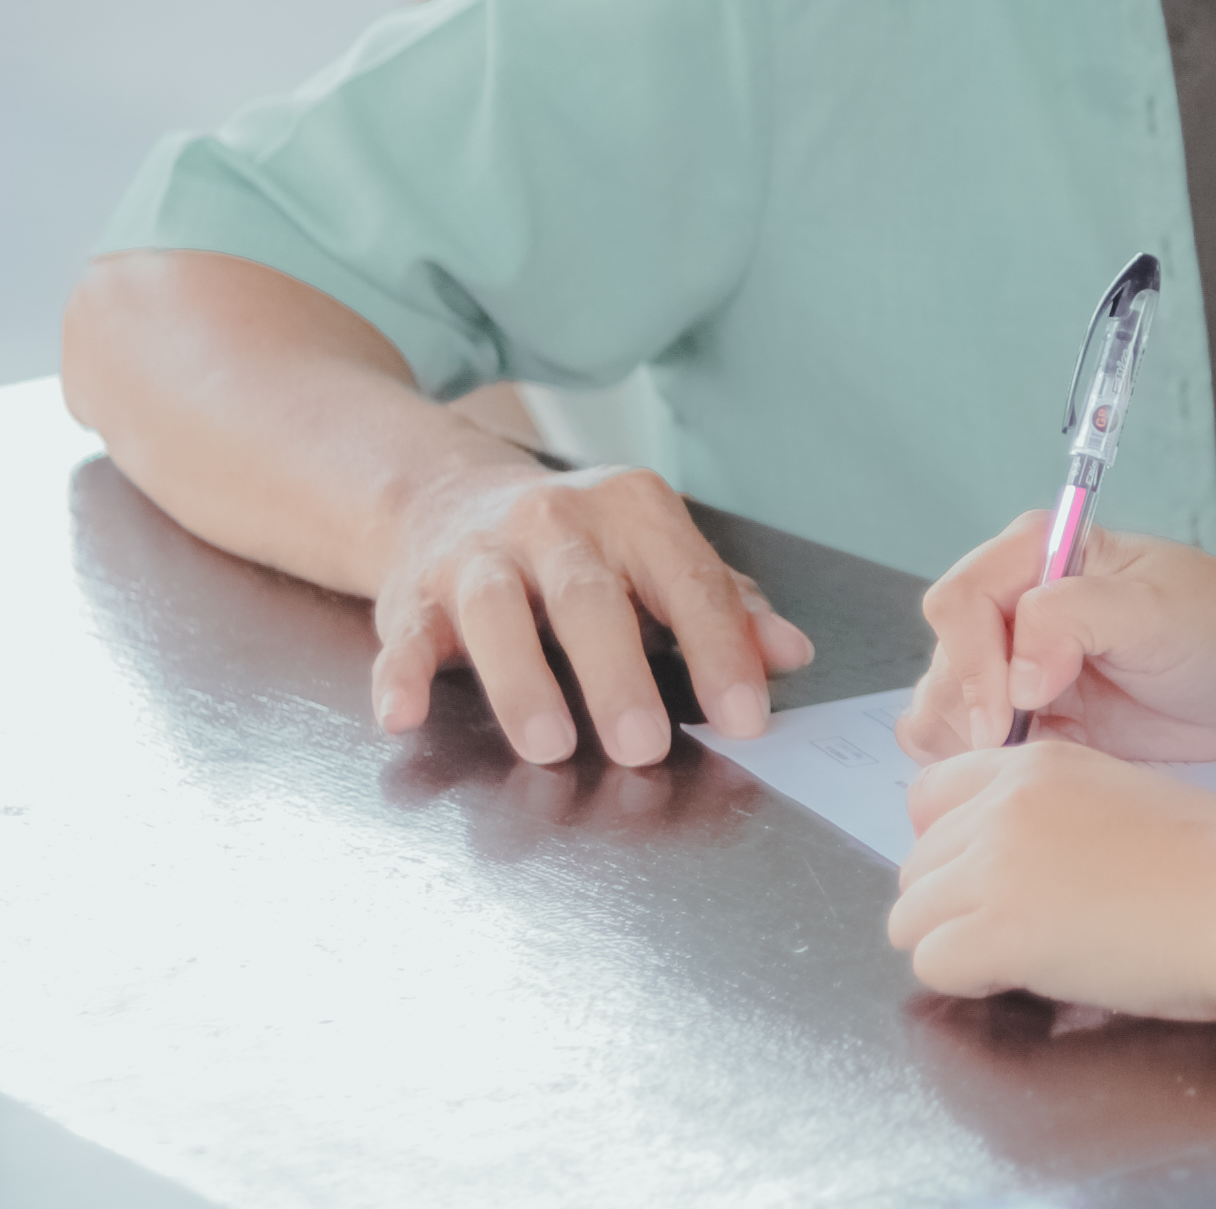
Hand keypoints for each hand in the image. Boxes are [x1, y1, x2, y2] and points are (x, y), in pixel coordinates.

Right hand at [372, 453, 812, 765]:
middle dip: (618, 674)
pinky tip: (405, 716)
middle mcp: (555, 521)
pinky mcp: (414, 593)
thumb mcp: (659, 554)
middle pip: (589, 598)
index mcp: (634, 509)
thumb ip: (725, 603)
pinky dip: (400, 675)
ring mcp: (479, 554)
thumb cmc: (582, 545)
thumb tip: (791, 654)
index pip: (687, 582)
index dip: (721, 651)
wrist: (449, 496)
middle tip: (644, 744)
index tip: (746, 718)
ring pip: (496, 612)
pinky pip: (405, 634)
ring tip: (549, 744)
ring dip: (521, 682)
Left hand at [890, 740, 1215, 1015]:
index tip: (990, 876)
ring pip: (909, 918)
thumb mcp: (1119, 798)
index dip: (951, 845)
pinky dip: (971, 983)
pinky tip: (1030, 976)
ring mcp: (994, 865)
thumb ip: (1054, 816)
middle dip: (953, 904)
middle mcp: (1003, 804)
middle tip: (1020, 928)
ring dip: (956, 943)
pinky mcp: (997, 930)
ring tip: (1024, 956)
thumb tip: (1013, 866)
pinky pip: (932, 965)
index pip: (929, 796)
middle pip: (914, 865)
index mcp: (1038, 764)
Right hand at [894, 518, 1215, 765]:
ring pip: (942, 708)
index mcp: (1037, 552)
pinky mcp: (1030, 718)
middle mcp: (1015, 605)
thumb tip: (1016, 675)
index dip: (972, 660)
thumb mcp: (1153, 608)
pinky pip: (967, 745)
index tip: (1013, 710)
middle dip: (970, 710)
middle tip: (1024, 743)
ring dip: (971, 742)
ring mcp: (1018, 664)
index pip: (959, 600)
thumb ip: (1071, 619)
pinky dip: (981, 766)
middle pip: (941, 660)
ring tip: (1038, 752)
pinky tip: (1032, 766)